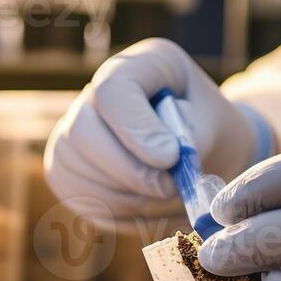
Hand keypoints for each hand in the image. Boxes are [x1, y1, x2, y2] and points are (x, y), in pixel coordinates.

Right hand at [44, 39, 270, 223]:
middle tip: (171, 189)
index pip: (113, 90)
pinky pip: (85, 201)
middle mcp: (92, 95)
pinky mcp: (67, 174)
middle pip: (82, 132)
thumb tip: (162, 162)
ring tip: (171, 198)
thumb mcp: (213, 125)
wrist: (200, 149)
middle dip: (130, 172)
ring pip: (82, 175)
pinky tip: (152, 207)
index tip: (170, 158)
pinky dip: (123, 215)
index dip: (136, 128)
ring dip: (132, 199)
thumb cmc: (207, 130)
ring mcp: (73, 134)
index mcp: (136, 65)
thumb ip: (192, 138)